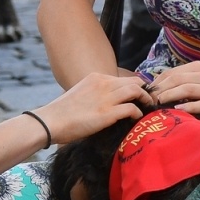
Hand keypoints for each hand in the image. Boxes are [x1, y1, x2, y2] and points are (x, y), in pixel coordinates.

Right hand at [32, 73, 152, 145]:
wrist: (50, 121)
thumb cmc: (62, 113)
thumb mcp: (80, 94)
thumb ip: (95, 94)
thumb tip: (107, 103)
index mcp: (96, 78)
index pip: (123, 78)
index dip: (135, 87)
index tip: (139, 96)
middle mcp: (103, 84)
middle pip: (135, 81)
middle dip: (145, 91)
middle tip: (149, 102)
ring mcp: (106, 98)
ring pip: (136, 91)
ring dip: (146, 100)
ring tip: (148, 108)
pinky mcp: (107, 114)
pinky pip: (132, 108)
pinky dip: (138, 113)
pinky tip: (137, 119)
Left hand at [146, 62, 199, 124]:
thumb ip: (183, 88)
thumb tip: (156, 95)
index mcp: (199, 69)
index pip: (171, 73)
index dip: (156, 83)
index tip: (145, 94)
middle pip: (177, 79)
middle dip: (160, 89)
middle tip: (147, 101)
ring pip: (188, 88)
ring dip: (170, 95)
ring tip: (157, 103)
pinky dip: (190, 106)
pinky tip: (179, 110)